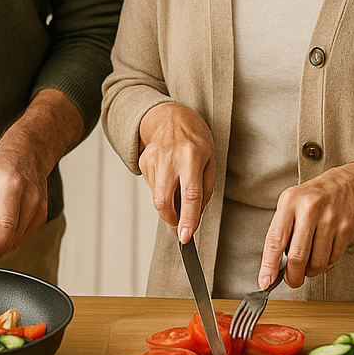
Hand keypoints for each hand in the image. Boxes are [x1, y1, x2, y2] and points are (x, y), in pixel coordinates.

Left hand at [0, 88, 82, 261]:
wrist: (26, 152)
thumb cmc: (0, 163)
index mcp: (12, 188)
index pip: (6, 227)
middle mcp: (30, 198)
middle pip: (14, 237)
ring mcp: (40, 207)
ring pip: (21, 239)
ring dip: (5, 243)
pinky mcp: (43, 213)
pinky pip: (26, 234)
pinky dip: (14, 236)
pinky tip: (4, 227)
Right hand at [137, 101, 215, 243]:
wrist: (170, 117)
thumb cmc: (195, 139)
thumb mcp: (210, 161)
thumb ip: (204, 189)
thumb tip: (195, 215)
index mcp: (191, 158)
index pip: (190, 195)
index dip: (188, 219)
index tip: (185, 237)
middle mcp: (169, 159)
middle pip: (163, 201)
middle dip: (171, 220)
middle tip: (179, 226)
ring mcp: (153, 160)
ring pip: (157, 196)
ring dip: (169, 201)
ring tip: (178, 184)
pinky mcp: (143, 162)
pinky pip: (153, 186)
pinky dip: (162, 189)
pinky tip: (168, 175)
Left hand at [262, 158, 353, 288]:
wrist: (347, 185)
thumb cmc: (312, 197)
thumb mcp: (289, 204)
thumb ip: (281, 231)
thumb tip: (275, 265)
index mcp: (289, 202)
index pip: (275, 240)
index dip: (269, 265)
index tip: (265, 282)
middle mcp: (310, 210)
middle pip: (298, 256)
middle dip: (293, 277)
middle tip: (291, 282)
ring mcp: (331, 220)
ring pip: (317, 262)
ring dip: (310, 271)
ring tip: (307, 265)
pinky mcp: (347, 229)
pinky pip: (333, 259)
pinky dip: (325, 265)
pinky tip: (321, 255)